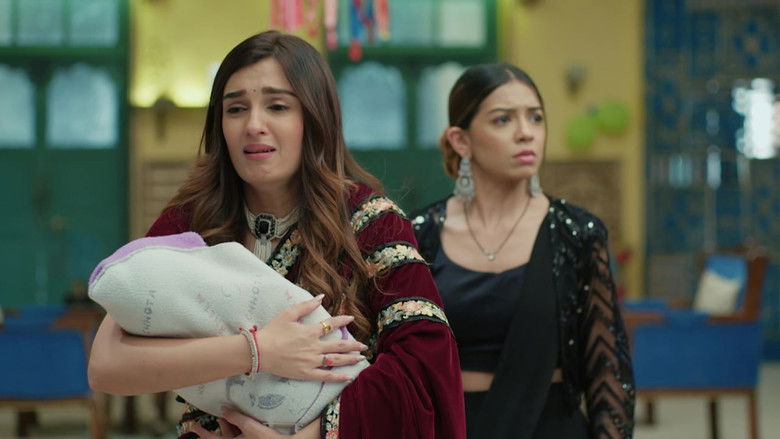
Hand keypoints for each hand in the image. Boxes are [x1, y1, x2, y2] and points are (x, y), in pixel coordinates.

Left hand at [189, 408, 319, 438]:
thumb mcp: (250, 426)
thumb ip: (235, 417)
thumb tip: (223, 408)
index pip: (212, 438)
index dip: (201, 432)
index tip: (192, 425)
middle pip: (223, 433)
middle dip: (222, 422)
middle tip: (220, 412)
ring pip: (232, 431)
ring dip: (231, 422)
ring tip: (232, 410)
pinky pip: (240, 432)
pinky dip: (239, 424)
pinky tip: (242, 416)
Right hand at [256, 295, 366, 381]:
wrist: (260, 352)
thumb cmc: (272, 331)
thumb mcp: (288, 314)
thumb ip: (306, 305)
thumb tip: (321, 297)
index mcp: (310, 332)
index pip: (331, 325)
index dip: (342, 321)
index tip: (351, 319)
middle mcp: (314, 347)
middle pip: (339, 345)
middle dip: (353, 345)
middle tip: (364, 345)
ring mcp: (311, 361)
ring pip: (335, 360)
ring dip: (350, 359)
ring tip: (361, 359)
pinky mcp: (306, 373)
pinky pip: (325, 376)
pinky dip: (338, 377)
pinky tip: (348, 376)